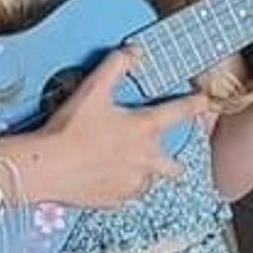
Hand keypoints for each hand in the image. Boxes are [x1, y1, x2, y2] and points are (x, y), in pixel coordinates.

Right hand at [37, 47, 215, 206]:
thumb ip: (116, 66)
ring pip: (148, 182)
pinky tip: (104, 179)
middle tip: (165, 158)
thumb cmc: (70, 129)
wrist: (47, 167)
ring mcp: (132, 184)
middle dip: (174, 163)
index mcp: (144, 129)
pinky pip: (125, 196)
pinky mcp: (115, 201)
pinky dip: (119, 188)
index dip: (195, 105)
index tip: (205, 102)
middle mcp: (145, 160)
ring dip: (141, 174)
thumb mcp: (93, 89)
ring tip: (123, 166)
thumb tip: (134, 51)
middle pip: (174, 166)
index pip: (179, 113)